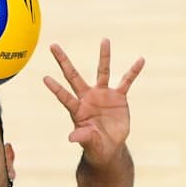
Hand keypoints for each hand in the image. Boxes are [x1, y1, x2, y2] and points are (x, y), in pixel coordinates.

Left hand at [43, 38, 144, 164]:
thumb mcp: (89, 143)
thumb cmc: (95, 146)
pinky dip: (133, 71)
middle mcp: (87, 98)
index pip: (65, 97)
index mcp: (77, 110)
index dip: (56, 88)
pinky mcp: (118, 97)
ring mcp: (103, 95)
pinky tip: (140, 60)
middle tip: (53, 45)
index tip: (44, 78)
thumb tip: (71, 138)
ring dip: (104, 56)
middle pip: (73, 76)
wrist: (109, 147)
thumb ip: (82, 137)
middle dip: (63, 61)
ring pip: (102, 72)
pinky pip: (126, 81)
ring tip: (105, 40)